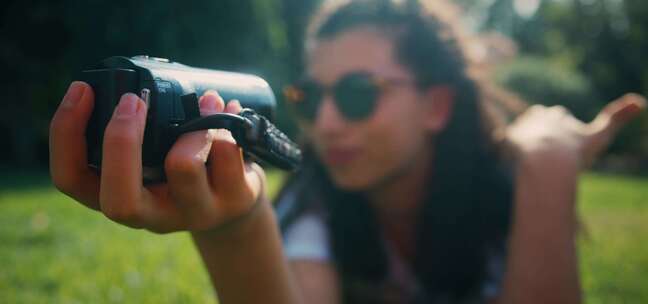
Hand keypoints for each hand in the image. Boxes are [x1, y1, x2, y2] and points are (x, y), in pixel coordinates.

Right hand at [50, 81, 265, 232]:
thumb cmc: (187, 170)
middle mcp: (153, 215)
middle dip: (121, 140)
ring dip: (193, 122)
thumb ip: (135, 135)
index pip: (71, 179)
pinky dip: (227, 123)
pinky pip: (226, 154)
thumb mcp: (153, 158)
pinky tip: (230, 110)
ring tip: (207, 100)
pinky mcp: (233, 202)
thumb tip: (128, 83)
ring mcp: (195, 213)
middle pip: (119, 200)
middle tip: (134, 99)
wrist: (236, 201)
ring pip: (183, 166)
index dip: (66, 134)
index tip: (82, 90)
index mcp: (121, 196)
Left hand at [506, 93, 645, 168]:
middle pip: (536, 124)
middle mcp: (535, 117)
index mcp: (557, 115)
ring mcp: (518, 128)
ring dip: (522, 146)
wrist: (547, 163)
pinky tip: (513, 164)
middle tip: (546, 156)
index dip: (561, 133)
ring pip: (520, 135)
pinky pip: (502, 145)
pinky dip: (506, 152)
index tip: (563, 146)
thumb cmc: (575, 152)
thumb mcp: (599, 136)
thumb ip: (616, 118)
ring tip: (531, 163)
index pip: (557, 118)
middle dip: (539, 136)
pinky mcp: (504, 140)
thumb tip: (640, 100)